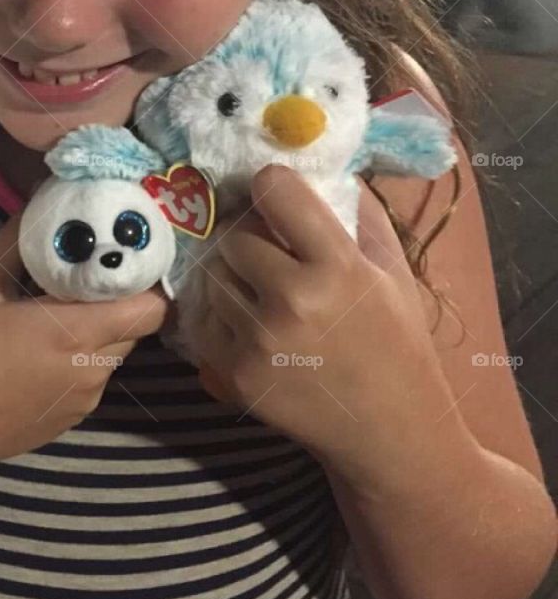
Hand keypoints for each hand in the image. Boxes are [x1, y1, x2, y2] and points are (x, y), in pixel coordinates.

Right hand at [0, 214, 169, 472]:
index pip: (151, 309)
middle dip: (117, 300)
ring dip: (95, 332)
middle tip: (83, 274)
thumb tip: (47, 204)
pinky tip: (32, 352)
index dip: (147, 281)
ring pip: (109, 357)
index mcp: (76, 335)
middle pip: (132, 329)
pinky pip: (86, 382)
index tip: (126, 256)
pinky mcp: (61, 425)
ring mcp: (78, 405)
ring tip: (51, 311)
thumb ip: (21, 242)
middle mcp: (90, 374)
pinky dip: (75, 361)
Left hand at [192, 165, 453, 490]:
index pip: (274, 189)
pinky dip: (218, 316)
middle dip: (247, 237)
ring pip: (210, 276)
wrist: (390, 432)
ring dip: (229, 276)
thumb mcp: (393, 271)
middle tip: (266, 250)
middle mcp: (293, 299)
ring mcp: (259, 340)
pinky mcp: (234, 373)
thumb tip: (324, 166)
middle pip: (232, 235)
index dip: (271, 187)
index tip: (276, 197)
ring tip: (258, 289)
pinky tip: (248, 322)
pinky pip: (202, 320)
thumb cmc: (397, 344)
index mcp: (337, 266)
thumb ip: (360, 213)